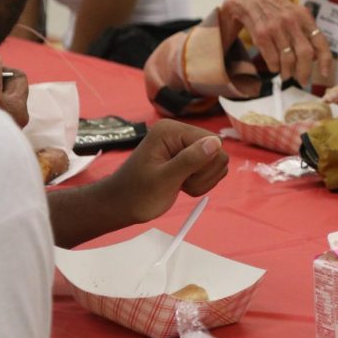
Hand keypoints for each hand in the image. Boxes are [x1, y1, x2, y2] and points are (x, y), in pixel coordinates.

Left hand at [105, 120, 227, 224]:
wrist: (120, 206)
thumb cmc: (136, 195)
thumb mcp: (163, 180)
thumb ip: (190, 160)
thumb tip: (216, 142)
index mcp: (172, 131)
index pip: (212, 142)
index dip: (204, 166)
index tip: (183, 179)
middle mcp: (180, 132)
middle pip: (217, 151)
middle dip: (203, 174)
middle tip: (181, 183)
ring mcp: (184, 144)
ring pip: (216, 161)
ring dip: (202, 180)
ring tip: (180, 184)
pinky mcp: (188, 156)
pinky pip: (210, 168)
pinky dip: (201, 181)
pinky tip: (183, 184)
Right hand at [222, 0, 332, 85]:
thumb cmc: (274, 8)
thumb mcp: (294, 13)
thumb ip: (306, 31)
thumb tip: (315, 56)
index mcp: (304, 16)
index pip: (320, 41)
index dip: (325, 60)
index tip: (325, 73)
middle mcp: (292, 21)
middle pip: (305, 53)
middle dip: (305, 71)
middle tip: (303, 80)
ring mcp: (276, 27)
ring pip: (288, 58)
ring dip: (288, 72)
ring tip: (287, 75)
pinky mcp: (261, 33)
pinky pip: (272, 57)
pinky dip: (274, 67)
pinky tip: (274, 68)